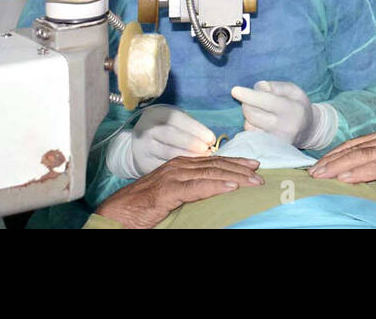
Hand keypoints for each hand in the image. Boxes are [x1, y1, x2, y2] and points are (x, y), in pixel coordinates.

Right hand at [95, 155, 261, 228]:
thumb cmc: (141, 208)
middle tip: (260, 173)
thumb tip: (213, 193)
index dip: (234, 163)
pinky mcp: (167, 191)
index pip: (213, 162)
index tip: (253, 167)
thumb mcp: (171, 196)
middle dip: (240, 168)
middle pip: (215, 165)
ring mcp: (172, 177)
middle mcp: (178, 167)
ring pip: (209, 173)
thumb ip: (190, 190)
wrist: (115, 215)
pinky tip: (231, 187)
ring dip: (234, 176)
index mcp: (180, 167)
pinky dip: (215, 186)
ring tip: (252, 180)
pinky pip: (196, 187)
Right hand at [107, 105, 214, 178]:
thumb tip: (211, 141)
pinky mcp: (144, 164)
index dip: (196, 129)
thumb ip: (189, 129)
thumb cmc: (166, 131)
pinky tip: (193, 171)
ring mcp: (144, 148)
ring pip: (168, 153)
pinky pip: (164, 167)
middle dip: (192, 143)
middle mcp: (147, 130)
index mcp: (156, 115)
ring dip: (189, 157)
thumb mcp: (173, 122)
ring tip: (204, 161)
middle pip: (171, 134)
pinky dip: (180, 170)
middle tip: (208, 150)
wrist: (140, 145)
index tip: (211, 139)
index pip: (177, 119)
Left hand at [231, 80, 338, 149]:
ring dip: (248, 116)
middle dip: (246, 103)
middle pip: (252, 114)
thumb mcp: (293, 90)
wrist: (308, 130)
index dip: (249, 95)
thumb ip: (275, 86)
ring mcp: (276, 142)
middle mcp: (285, 128)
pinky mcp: (270, 150)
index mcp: (292, 109)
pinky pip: (250, 137)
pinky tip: (259, 123)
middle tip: (251, 99)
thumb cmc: (298, 105)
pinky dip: (250, 127)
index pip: (266, 101)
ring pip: (248, 126)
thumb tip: (258, 88)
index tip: (234, 90)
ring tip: (259, 112)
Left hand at [310, 131, 375, 219]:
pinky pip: (374, 168)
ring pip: (359, 157)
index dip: (332, 156)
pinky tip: (343, 178)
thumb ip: (369, 167)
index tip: (315, 166)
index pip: (351, 145)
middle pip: (352, 150)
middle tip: (312, 173)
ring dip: (337, 167)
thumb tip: (343, 174)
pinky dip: (357, 173)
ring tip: (321, 176)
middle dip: (330, 162)